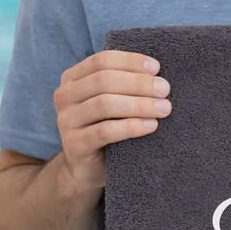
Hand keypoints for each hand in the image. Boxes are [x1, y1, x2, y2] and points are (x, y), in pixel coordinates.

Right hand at [53, 49, 170, 189]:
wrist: (88, 168)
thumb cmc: (110, 127)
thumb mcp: (114, 101)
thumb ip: (125, 83)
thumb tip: (158, 70)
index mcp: (73, 78)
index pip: (101, 61)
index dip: (130, 61)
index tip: (156, 68)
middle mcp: (65, 96)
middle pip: (103, 80)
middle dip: (139, 83)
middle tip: (165, 89)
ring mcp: (66, 120)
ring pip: (104, 104)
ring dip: (139, 104)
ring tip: (165, 108)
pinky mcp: (74, 144)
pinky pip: (104, 131)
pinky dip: (131, 126)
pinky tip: (151, 126)